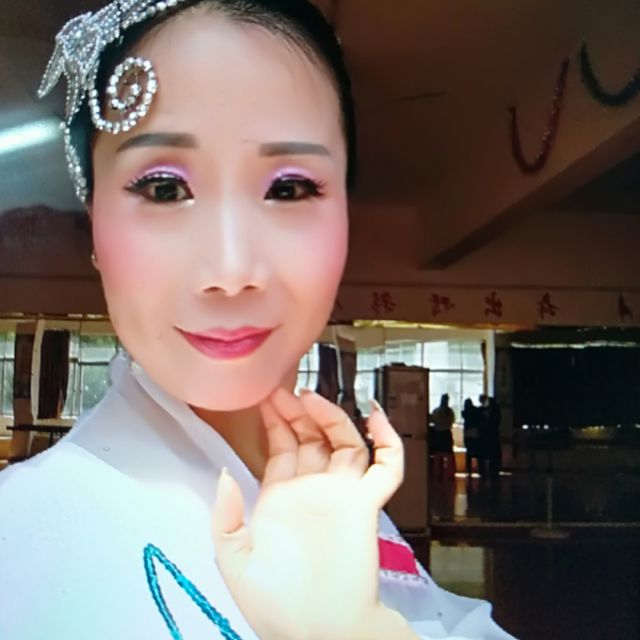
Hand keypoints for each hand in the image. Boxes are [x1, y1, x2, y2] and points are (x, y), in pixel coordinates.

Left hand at [211, 389, 414, 639]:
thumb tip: (224, 472)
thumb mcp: (234, 559)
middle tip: (284, 390)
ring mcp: (342, 494)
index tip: (265, 397)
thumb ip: (226, 515)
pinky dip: (387, 441)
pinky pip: (385, 467)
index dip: (274, 422)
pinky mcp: (366, 504)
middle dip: (298, 413)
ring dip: (331, 418)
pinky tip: (375, 417)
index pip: (280, 448)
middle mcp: (312, 489)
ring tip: (312, 398)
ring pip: (344, 443)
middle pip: (311, 438)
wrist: (316, 634)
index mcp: (281, 498)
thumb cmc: (275, 603)